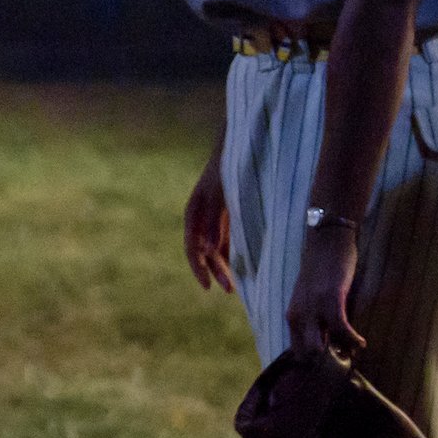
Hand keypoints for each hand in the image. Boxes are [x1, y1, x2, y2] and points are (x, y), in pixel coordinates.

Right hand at [183, 151, 234, 291]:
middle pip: (204, 251)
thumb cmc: (230, 169)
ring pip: (216, 247)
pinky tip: (243, 265)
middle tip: (229, 291)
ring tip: (237, 284)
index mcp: (194, 212)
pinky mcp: (228, 214)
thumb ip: (215, 222)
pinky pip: (227, 239)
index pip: (192, 248)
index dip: (199, 268)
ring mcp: (214, 216)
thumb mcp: (222, 195)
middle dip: (216, 271)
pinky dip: (233, 253)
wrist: (245, 147)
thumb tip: (210, 251)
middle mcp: (201, 217)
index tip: (208, 287)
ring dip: (225, 265)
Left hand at [285, 223, 363, 359]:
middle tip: (344, 365)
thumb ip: (316, 322)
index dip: (313, 365)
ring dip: (340, 353)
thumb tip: (329, 345)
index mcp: (293, 317)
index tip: (329, 372)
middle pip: (306, 354)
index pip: (297, 352)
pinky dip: (352, 339)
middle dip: (324, 365)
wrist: (326, 241)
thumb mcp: (311, 301)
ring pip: (321, 345)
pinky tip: (361, 343)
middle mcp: (298, 315)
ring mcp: (312, 307)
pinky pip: (340, 328)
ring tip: (354, 353)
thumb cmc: (321, 272)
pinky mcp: (330, 298)